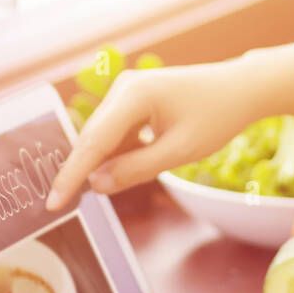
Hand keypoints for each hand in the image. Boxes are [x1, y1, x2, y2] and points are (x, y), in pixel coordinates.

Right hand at [46, 61, 254, 208]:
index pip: (93, 141)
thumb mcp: (180, 151)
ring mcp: (127, 91)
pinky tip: (130, 168)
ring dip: (105, 163)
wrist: (241, 89)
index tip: (52, 202)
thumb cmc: (216, 117)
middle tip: (63, 204)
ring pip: (104, 137)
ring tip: (110, 184)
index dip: (71, 175)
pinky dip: (119, 153)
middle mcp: (124, 87)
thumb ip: (136, 170)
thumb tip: (96, 185)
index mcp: (134, 94)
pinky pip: (117, 133)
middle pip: (93, 138)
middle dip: (81, 171)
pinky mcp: (134, 100)